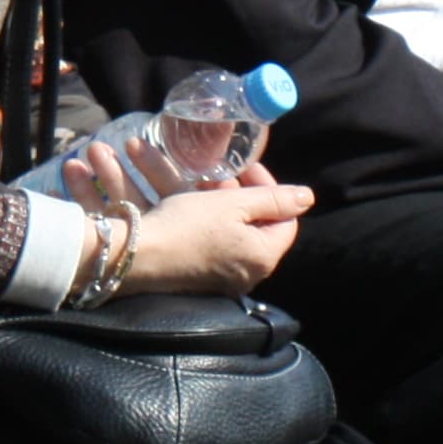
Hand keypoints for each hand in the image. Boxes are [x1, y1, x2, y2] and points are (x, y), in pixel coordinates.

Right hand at [118, 178, 312, 293]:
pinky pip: (206, 240)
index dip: (269, 186)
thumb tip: (307, 198)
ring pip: (226, 228)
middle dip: (236, 190)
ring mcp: (220, 277)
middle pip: (253, 223)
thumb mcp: (234, 205)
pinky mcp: (195, 276)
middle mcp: (246, 273)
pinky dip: (199, 217)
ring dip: (215, 200)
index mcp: (263, 256)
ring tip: (196, 179)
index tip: (245, 166)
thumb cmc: (187, 226)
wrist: (134, 257)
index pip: (285, 217)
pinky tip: (182, 201)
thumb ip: (274, 199)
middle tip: (218, 171)